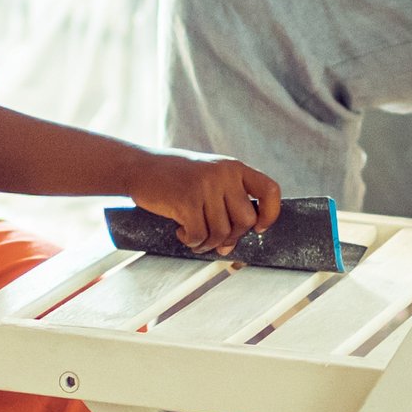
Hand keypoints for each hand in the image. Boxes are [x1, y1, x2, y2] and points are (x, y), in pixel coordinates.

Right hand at [127, 149, 281, 255]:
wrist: (140, 167)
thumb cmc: (176, 177)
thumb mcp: (209, 177)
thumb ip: (226, 202)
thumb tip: (231, 245)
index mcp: (234, 167)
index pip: (270, 191)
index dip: (270, 214)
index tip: (258, 228)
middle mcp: (224, 174)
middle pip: (245, 221)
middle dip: (231, 237)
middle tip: (214, 239)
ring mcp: (205, 186)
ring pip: (221, 233)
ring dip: (207, 243)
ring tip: (194, 236)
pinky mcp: (186, 201)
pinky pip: (199, 235)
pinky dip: (191, 241)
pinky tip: (181, 232)